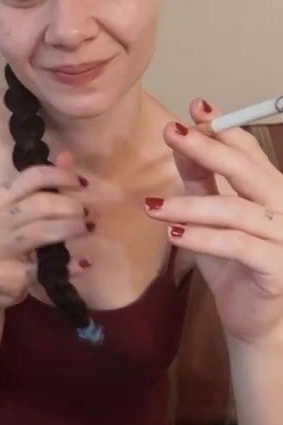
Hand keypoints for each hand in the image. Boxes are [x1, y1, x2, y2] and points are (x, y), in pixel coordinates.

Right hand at [0, 151, 91, 309]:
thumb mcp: (21, 211)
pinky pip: (42, 267)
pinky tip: (83, 263)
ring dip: (70, 228)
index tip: (82, 184)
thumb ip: (45, 184)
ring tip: (88, 228)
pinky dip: (67, 266)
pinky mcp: (7, 274)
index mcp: (0, 198)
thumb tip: (67, 155)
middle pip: (40, 204)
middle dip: (69, 206)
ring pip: (40, 232)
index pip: (32, 177)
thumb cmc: (8, 242)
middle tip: (87, 213)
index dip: (61, 176)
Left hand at [145, 98, 282, 344]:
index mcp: (270, 188)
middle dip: (208, 149)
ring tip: (153, 205)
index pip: (248, 150)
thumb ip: (200, 179)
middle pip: (247, 171)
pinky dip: (201, 238)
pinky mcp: (275, 266)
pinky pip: (236, 245)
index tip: (196, 107)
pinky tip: (173, 235)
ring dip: (190, 205)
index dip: (223, 127)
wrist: (254, 317)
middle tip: (174, 133)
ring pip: (235, 210)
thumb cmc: (233, 262)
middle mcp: (282, 206)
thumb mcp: (210, 215)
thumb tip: (180, 140)